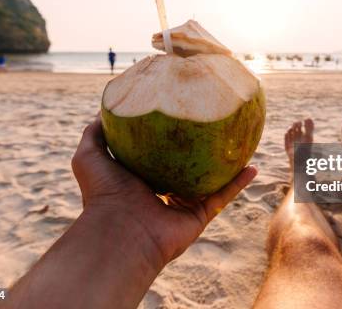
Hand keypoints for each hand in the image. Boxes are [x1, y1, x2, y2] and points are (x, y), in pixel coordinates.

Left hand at [71, 116, 257, 266]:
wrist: (119, 229)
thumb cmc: (102, 192)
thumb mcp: (88, 155)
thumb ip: (94, 133)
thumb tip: (104, 112)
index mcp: (141, 179)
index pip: (159, 156)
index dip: (170, 139)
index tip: (182, 118)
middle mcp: (163, 193)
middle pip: (189, 168)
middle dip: (202, 152)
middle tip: (216, 128)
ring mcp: (183, 206)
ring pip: (211, 181)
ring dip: (227, 166)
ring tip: (241, 144)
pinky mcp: (199, 216)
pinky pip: (223, 196)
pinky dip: (239, 183)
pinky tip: (253, 166)